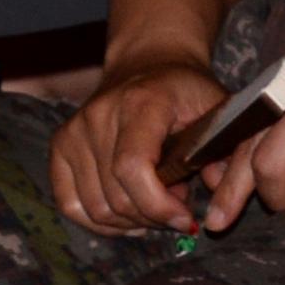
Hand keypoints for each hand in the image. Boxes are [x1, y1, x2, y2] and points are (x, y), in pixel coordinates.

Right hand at [50, 56, 229, 236]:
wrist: (149, 62)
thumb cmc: (187, 90)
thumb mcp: (218, 109)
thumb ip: (225, 152)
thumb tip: (221, 200)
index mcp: (142, 102)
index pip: (133, 167)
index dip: (157, 204)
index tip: (186, 219)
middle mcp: (100, 115)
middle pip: (115, 195)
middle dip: (152, 216)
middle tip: (177, 210)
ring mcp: (74, 131)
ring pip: (94, 207)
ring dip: (130, 220)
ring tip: (158, 205)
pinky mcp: (60, 145)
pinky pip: (70, 204)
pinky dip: (100, 221)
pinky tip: (129, 215)